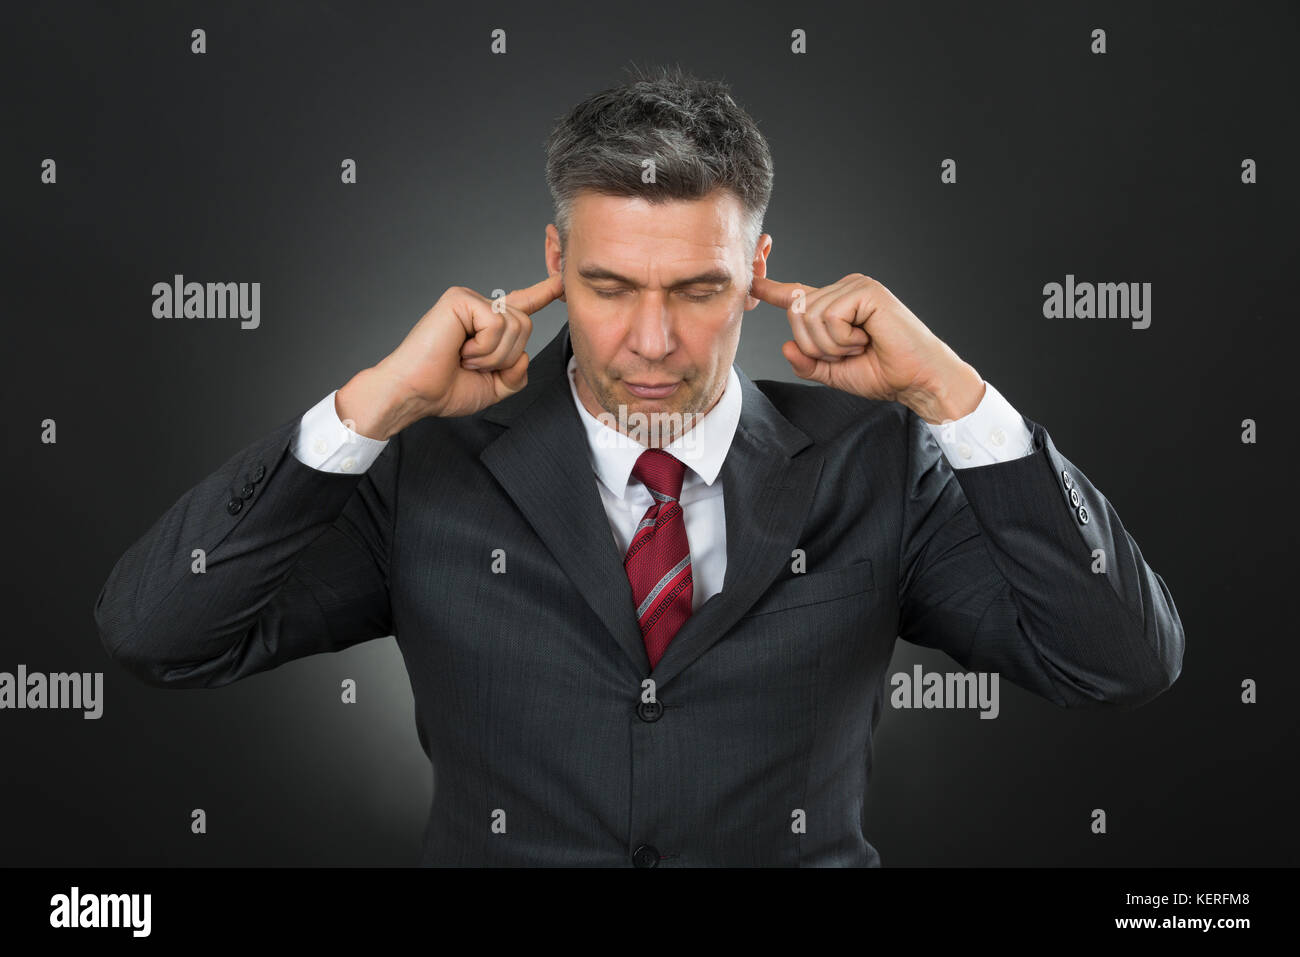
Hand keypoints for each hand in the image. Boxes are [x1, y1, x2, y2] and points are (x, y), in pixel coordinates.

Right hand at [374, 274, 563, 420]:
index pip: (522, 306)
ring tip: (464, 359)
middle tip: (471, 365)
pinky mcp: (460, 299)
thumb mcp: (494, 388)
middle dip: (506, 357)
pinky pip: (497, 323)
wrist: (414, 394)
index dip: (543, 293)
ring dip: (492, 356)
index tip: (561, 281)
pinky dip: (483, 348)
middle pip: (526, 326)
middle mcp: (480, 309)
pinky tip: (460, 351)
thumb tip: (524, 355)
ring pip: (515, 325)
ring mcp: (469, 301)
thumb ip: (516, 374)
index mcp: (488, 327)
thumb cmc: (444, 390)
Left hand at [749, 273, 984, 422]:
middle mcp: (844, 289)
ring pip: (808, 315)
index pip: (796, 294)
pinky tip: (865, 340)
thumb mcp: (833, 372)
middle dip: (813, 345)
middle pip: (794, 311)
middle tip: (848, 353)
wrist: (917, 381)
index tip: (751, 281)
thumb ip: (807, 361)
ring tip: (860, 347)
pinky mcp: (866, 291)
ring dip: (830, 345)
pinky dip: (842, 339)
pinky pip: (828, 317)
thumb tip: (785, 347)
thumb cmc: (884, 374)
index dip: (770, 289)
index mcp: (836, 304)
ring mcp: (856, 286)